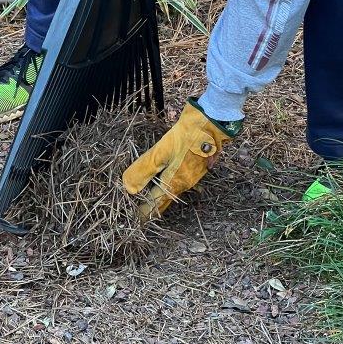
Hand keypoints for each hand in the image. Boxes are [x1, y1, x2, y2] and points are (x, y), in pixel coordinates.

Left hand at [123, 101, 239, 219]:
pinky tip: (171, 178)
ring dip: (164, 195)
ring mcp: (195, 175)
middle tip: (144, 214)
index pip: (156, 203)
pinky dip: (174, 184)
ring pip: (176, 190)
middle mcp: (186, 182)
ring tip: (154, 198)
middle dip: (155, 206)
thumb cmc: (186, 137)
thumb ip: (144, 170)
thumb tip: (129, 188)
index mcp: (175, 182)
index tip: (137, 220)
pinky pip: (183, 180)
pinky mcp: (200, 165)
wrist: (213, 123)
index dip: (145, 212)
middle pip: (167, 199)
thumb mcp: (161, 152)